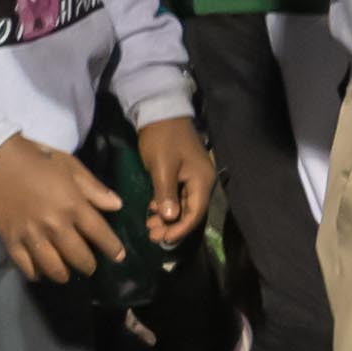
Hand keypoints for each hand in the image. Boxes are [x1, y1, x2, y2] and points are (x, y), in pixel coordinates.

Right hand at [0, 131, 130, 284]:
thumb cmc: (37, 158)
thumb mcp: (70, 166)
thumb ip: (94, 188)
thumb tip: (117, 205)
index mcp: (72, 205)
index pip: (100, 235)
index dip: (113, 248)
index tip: (118, 256)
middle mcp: (54, 225)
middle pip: (79, 258)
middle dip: (89, 265)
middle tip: (89, 264)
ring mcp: (31, 235)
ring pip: (55, 269)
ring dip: (65, 273)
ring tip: (66, 271)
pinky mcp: (11, 241)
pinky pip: (28, 268)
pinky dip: (38, 273)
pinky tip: (42, 270)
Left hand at [133, 113, 216, 244]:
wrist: (160, 111)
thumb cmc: (162, 139)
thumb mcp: (162, 168)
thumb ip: (167, 194)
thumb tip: (171, 219)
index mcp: (202, 181)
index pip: (195, 214)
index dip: (180, 229)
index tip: (163, 240)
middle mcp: (202, 182)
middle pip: (190, 212)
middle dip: (172, 226)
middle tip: (152, 236)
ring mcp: (192, 177)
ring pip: (182, 205)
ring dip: (167, 217)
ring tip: (150, 227)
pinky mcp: (182, 172)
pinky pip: (177, 195)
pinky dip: (166, 205)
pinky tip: (153, 211)